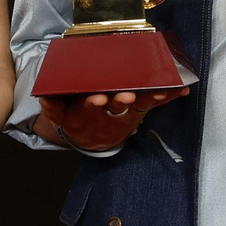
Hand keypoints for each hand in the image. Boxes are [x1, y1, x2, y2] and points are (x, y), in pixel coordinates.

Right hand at [38, 87, 189, 152]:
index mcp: (87, 110)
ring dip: (150, 98)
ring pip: (140, 105)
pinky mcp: (140, 111)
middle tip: (128, 95)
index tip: (97, 98)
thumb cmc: (74, 115)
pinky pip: (155, 104)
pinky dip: (169, 97)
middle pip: (117, 106)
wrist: (90, 136)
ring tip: (161, 91)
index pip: (89, 106)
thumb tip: (43, 96)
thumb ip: (51, 106)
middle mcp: (108, 113)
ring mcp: (126, 113)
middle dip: (122, 101)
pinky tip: (182, 89)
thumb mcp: (58, 114)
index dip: (93, 104)